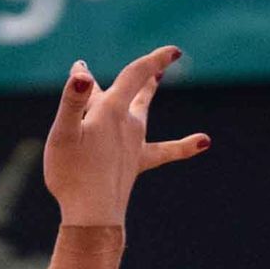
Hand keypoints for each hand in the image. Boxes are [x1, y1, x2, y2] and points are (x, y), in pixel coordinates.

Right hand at [42, 49, 207, 230]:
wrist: (93, 218)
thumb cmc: (72, 175)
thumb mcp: (63, 133)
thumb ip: (73, 100)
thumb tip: (83, 73)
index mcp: (111, 111)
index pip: (135, 75)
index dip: (153, 59)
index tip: (173, 50)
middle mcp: (127, 124)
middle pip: (134, 91)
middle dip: (138, 75)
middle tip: (152, 63)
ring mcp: (134, 145)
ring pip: (142, 114)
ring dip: (147, 95)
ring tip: (157, 80)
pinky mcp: (137, 164)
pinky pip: (163, 152)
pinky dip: (184, 147)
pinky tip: (206, 141)